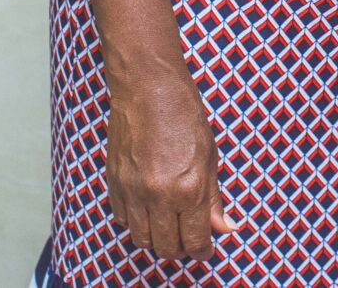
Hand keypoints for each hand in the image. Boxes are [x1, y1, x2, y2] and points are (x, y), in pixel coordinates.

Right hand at [104, 68, 233, 260]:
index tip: (205, 248)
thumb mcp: (210, 156)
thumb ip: (213, 198)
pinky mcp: (114, 183)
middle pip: (166, 248)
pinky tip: (148, 208)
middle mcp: (158, 195)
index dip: (202, 250)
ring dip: (157, 238)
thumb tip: (224, 228)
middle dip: (180, 248)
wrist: (147, 87)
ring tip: (168, 225)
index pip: (194, 242)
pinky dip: (136, 222)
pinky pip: (123, 219)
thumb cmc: (183, 114)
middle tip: (187, 237)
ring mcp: (132, 190)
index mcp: (189, 189)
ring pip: (142, 239)